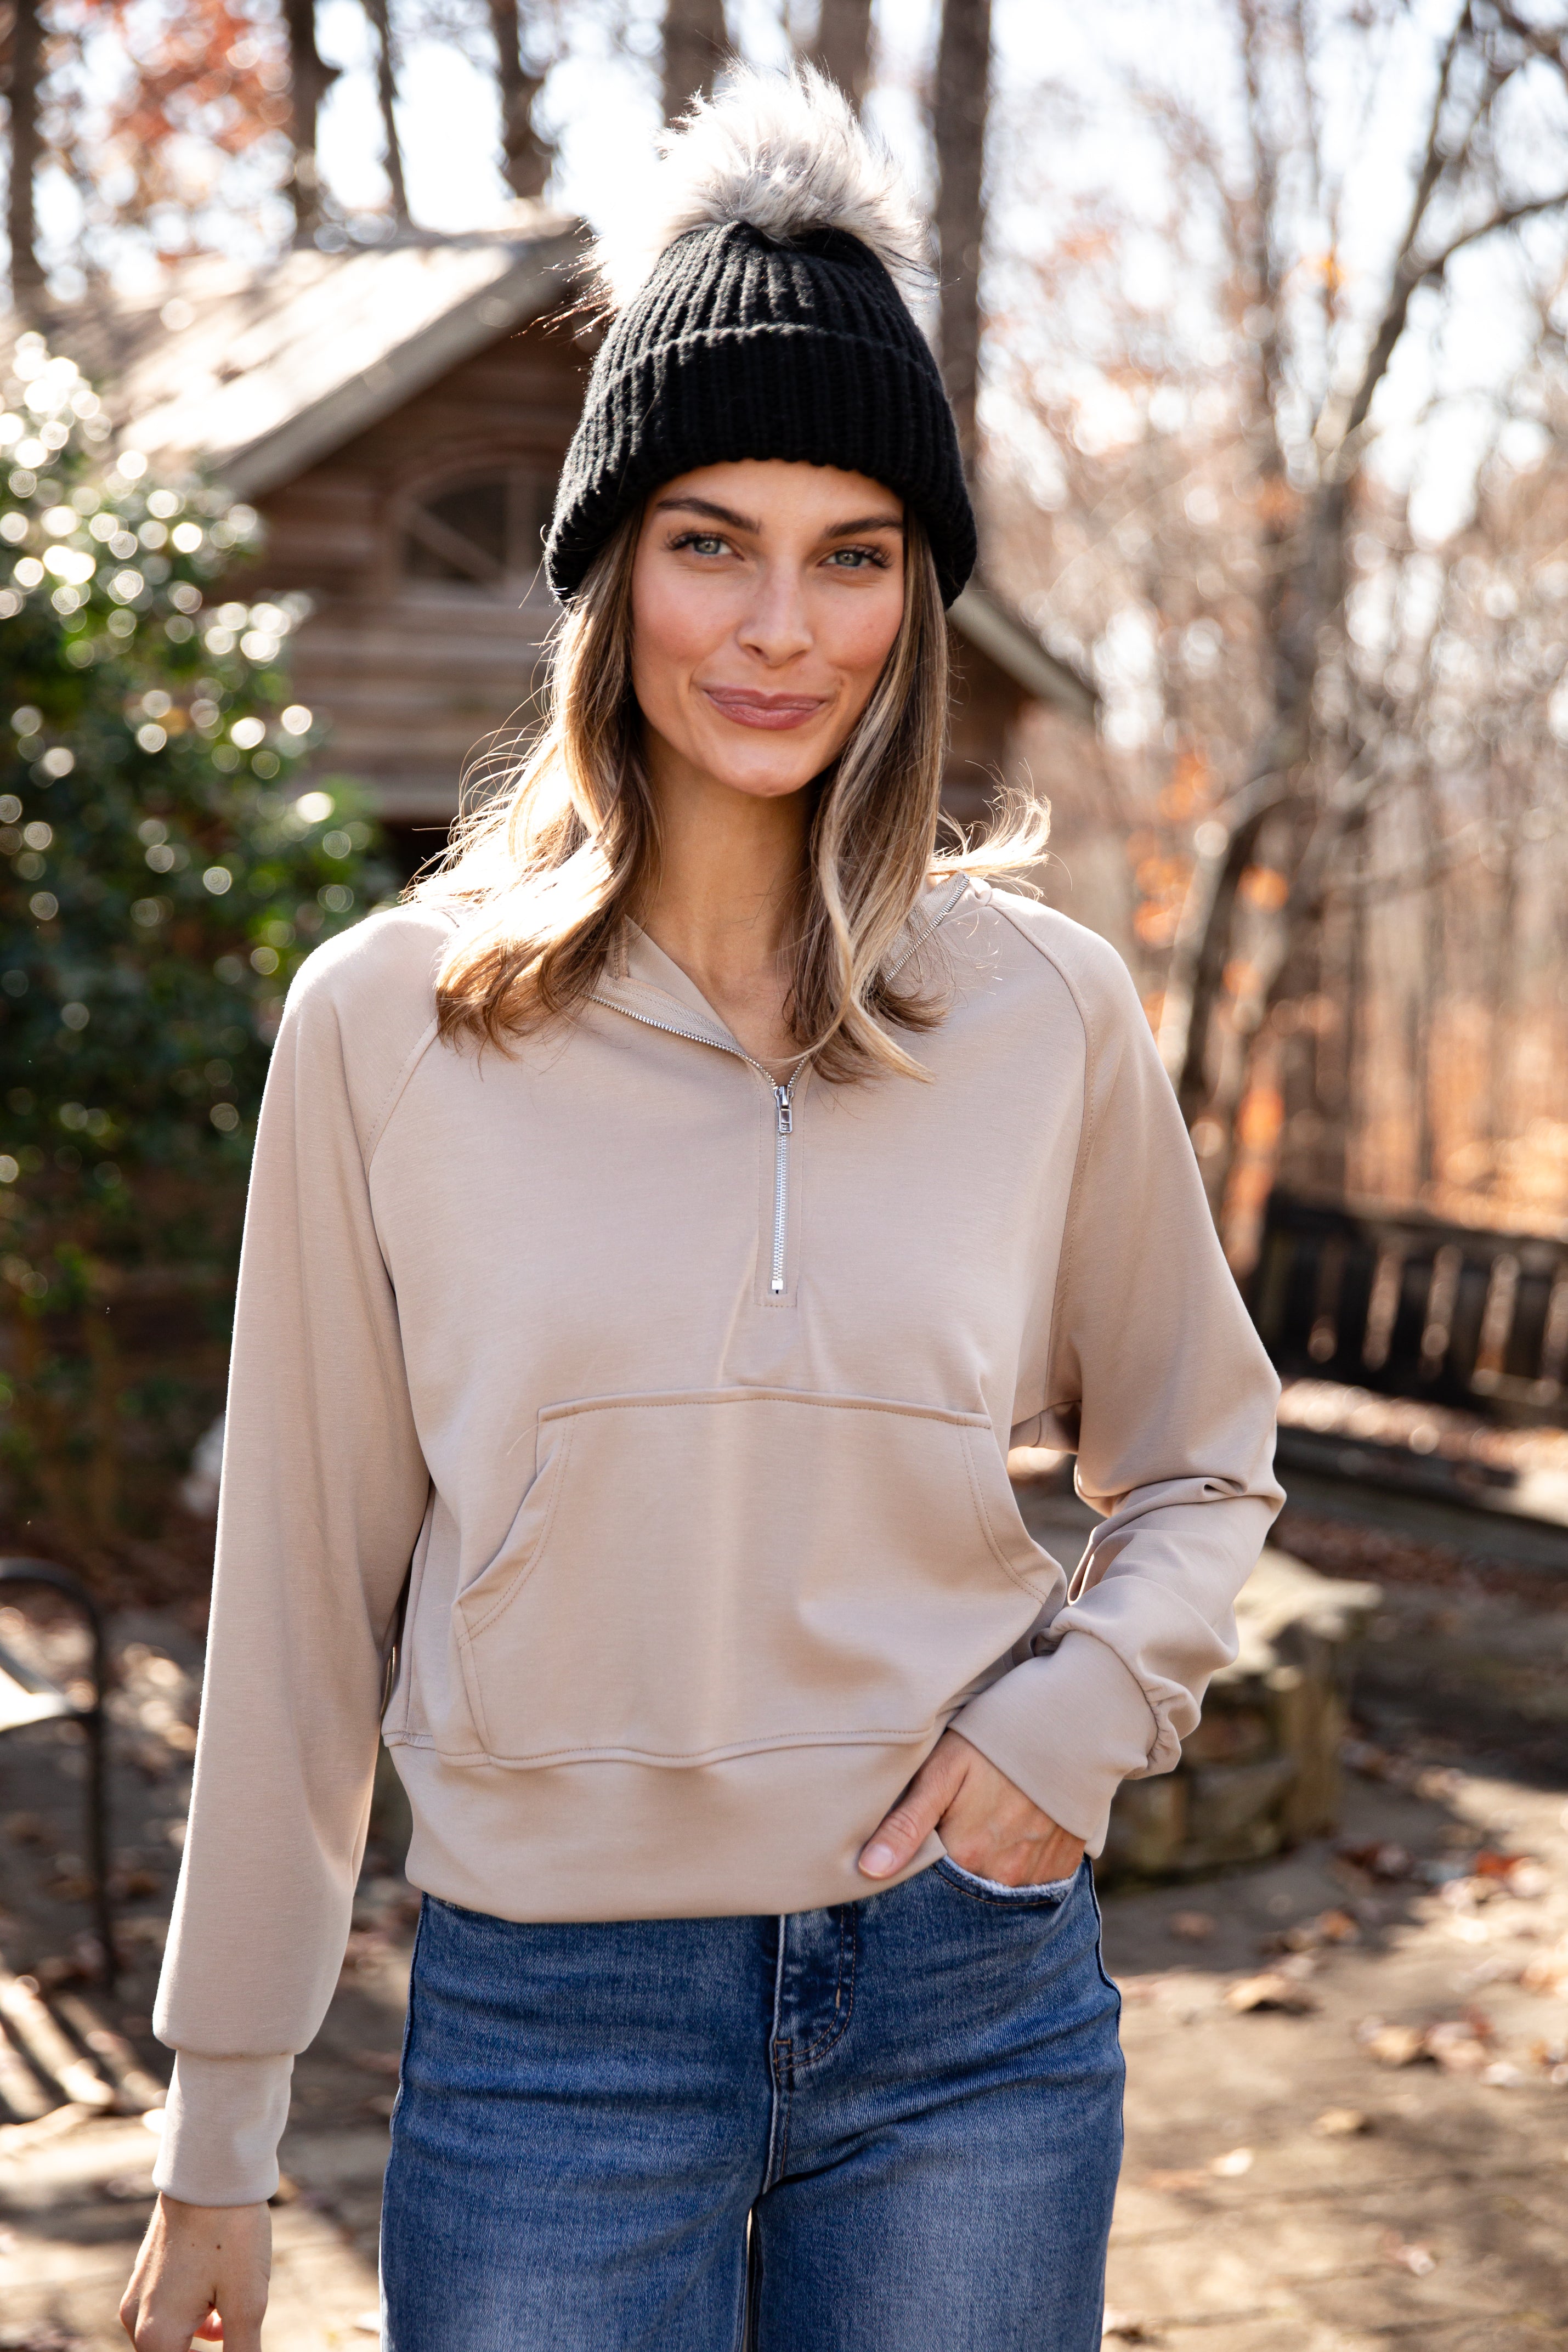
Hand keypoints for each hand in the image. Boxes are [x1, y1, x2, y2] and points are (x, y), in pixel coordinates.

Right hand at [121, 2194, 270, 2351]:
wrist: (211, 2168)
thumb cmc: (231, 2233)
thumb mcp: (247, 2302)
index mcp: (155, 2337)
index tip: (231, 2335)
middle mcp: (135, 2321)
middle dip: (206, 2345)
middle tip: (233, 2323)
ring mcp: (137, 2295)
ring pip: (171, 2338)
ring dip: (202, 2336)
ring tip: (234, 2312)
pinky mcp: (146, 2274)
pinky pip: (168, 2313)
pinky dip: (195, 2316)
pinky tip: (222, 2301)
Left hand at [859, 1730, 1085, 1887]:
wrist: (1068, 1725)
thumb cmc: (995, 1740)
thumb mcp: (943, 1770)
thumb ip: (906, 1824)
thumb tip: (868, 1871)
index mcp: (967, 1856)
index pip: (929, 1887)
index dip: (917, 1870)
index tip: (914, 1850)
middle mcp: (1004, 1877)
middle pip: (965, 1891)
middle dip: (951, 1875)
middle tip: (953, 1830)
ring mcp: (1038, 1875)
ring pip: (997, 1889)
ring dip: (985, 1872)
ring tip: (983, 1830)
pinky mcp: (1063, 1865)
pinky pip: (1033, 1884)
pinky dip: (1017, 1868)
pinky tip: (1011, 1837)